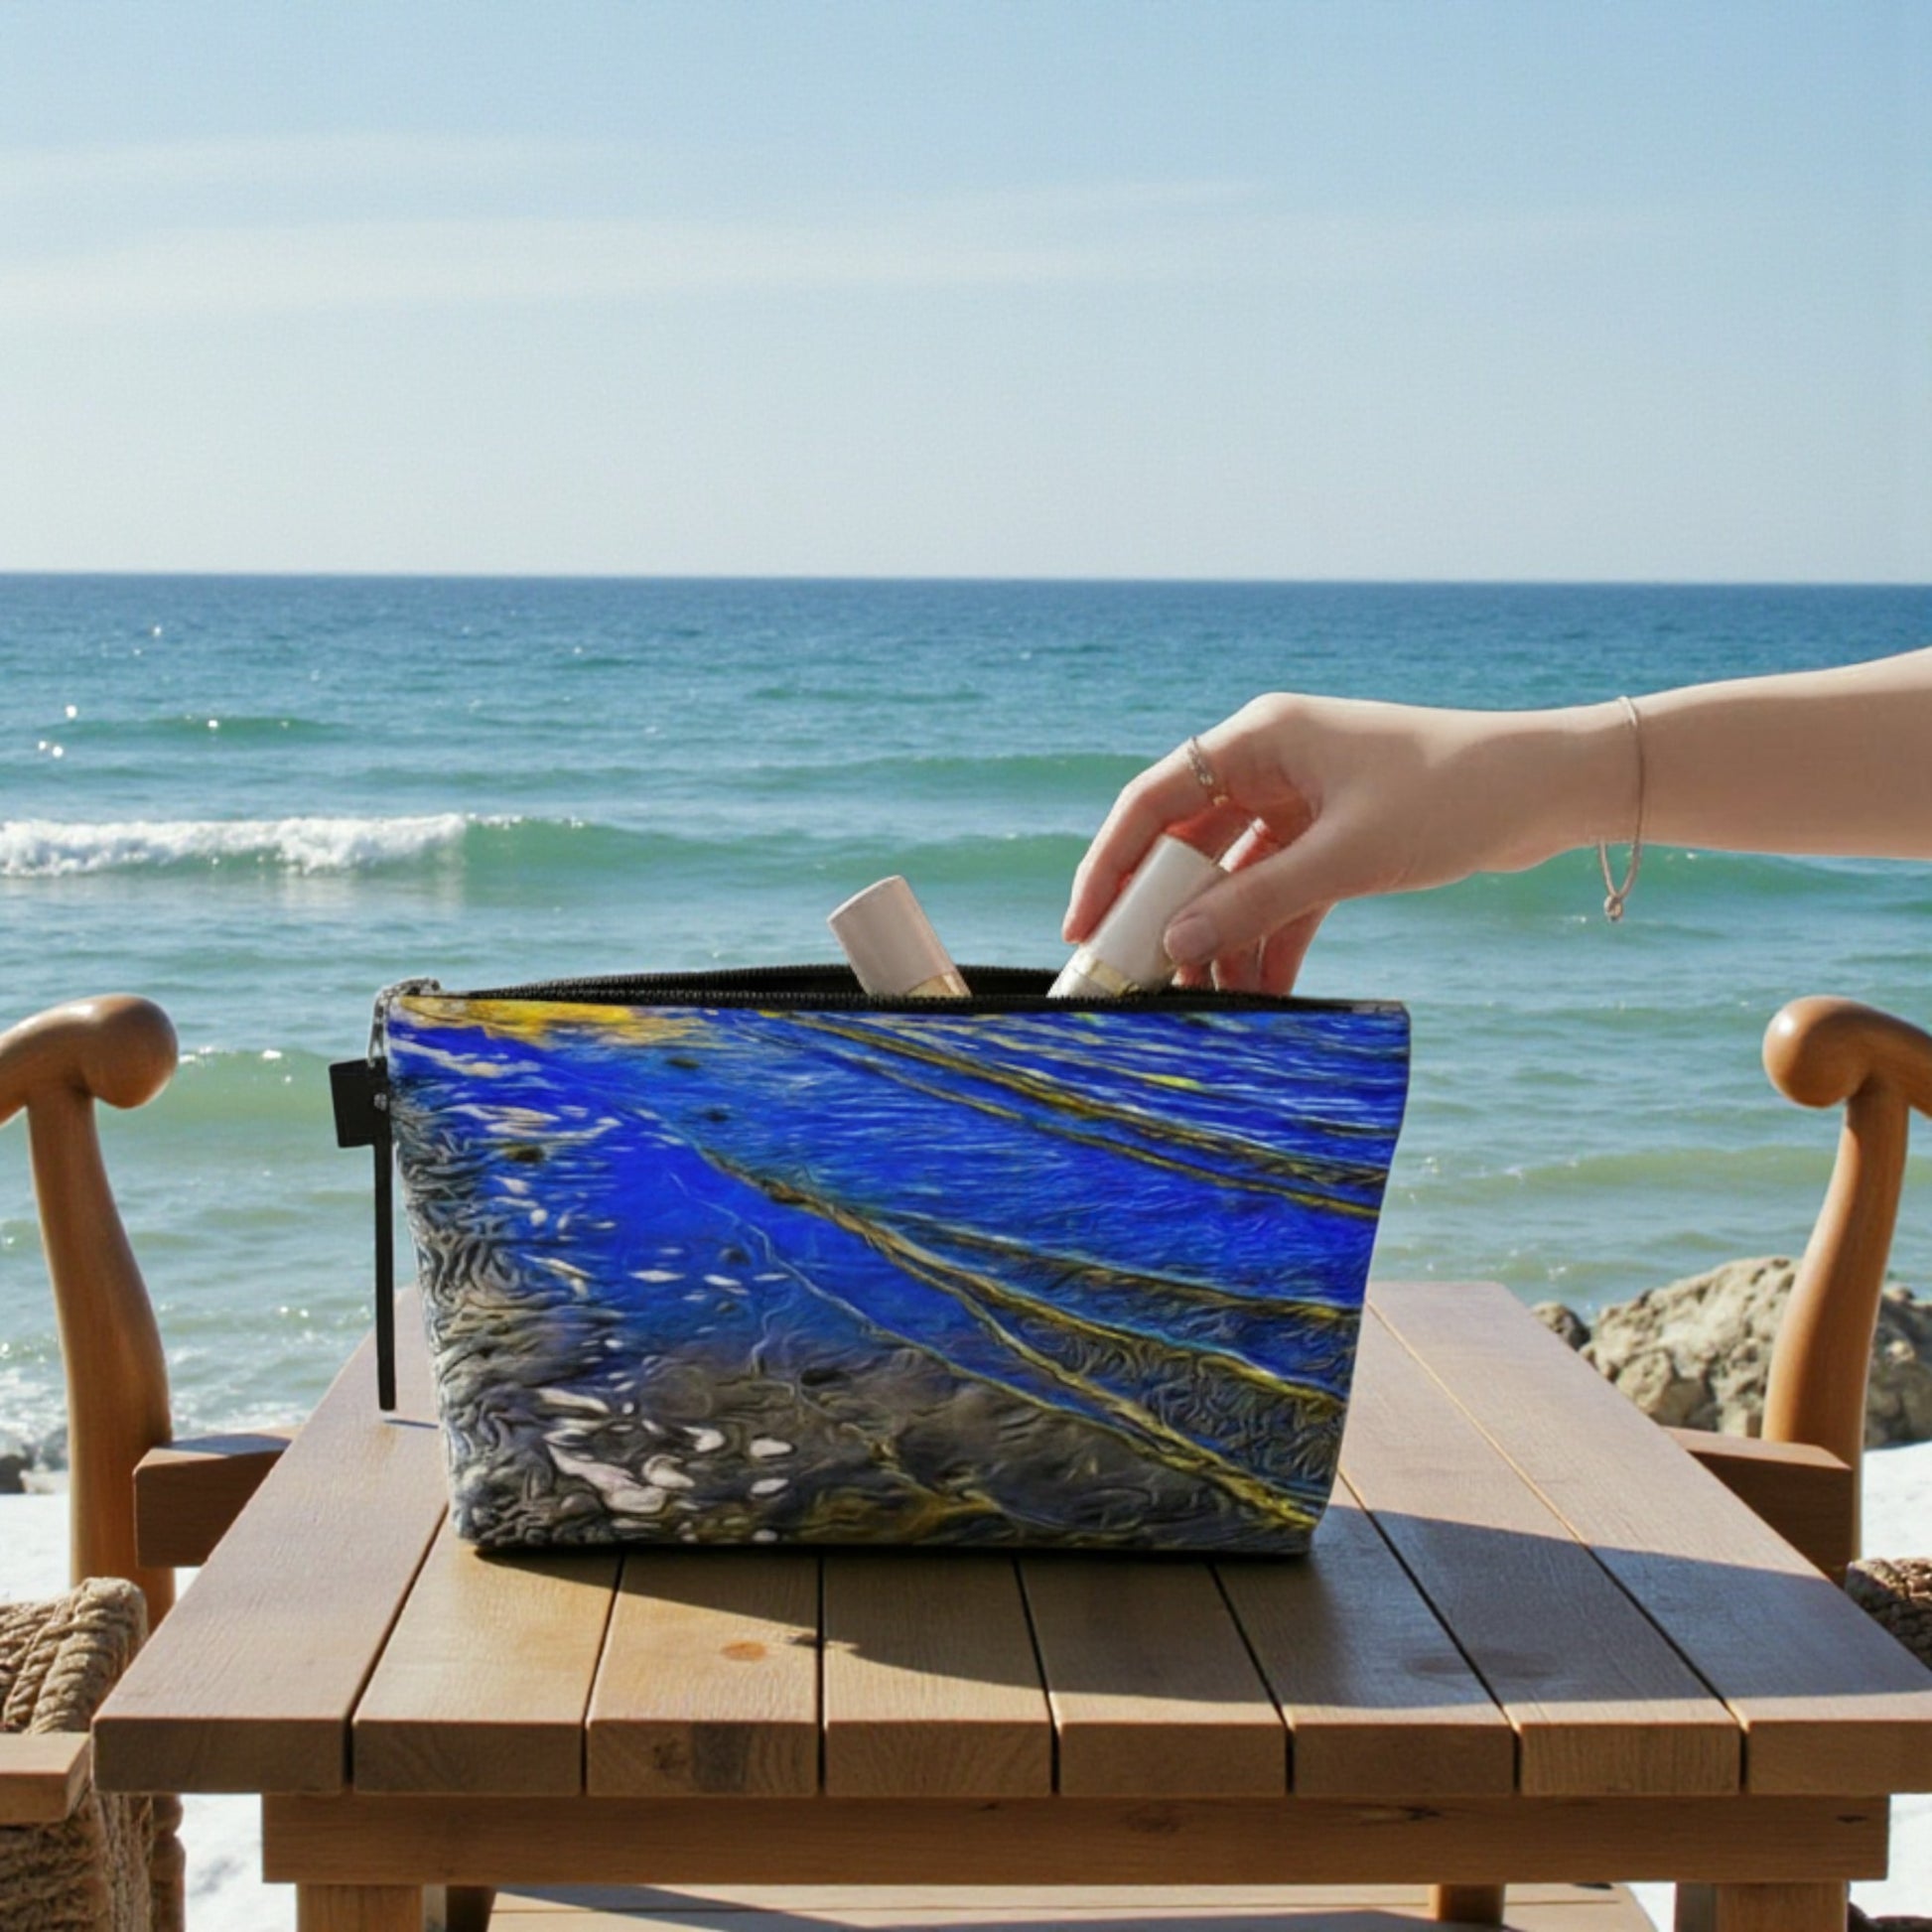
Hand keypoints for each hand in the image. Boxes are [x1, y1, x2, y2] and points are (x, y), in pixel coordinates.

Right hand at [1063, 693, 1615, 994]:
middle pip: (1186, 844)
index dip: (1109, 865)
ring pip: (1232, 878)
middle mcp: (1270, 764)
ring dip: (1220, 938)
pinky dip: (1269, 940)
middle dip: (1164, 916)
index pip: (1153, 800)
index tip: (1083, 928)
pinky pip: (1280, 895)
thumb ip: (1256, 903)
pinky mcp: (1335, 839)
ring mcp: (1302, 802)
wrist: (1551, 789)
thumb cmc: (1452, 796)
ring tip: (1203, 1002)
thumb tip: (1175, 948)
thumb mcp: (1346, 857)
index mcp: (1260, 738)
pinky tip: (1261, 993)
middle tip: (1134, 980)